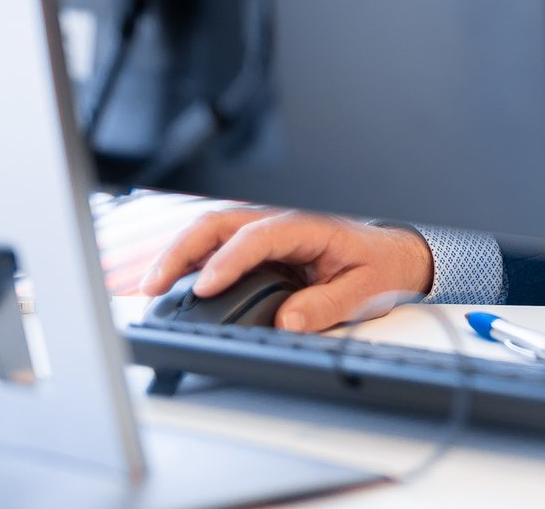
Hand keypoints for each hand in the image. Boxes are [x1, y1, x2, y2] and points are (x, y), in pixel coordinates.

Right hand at [137, 207, 435, 332]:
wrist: (393, 256)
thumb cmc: (379, 267)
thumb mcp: (365, 291)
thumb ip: (327, 305)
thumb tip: (288, 322)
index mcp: (309, 226)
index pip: (258, 236)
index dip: (228, 260)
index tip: (205, 286)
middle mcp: (281, 222)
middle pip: (221, 223)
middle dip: (182, 250)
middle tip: (154, 285)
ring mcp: (267, 232)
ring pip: (212, 232)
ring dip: (178, 254)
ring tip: (150, 287)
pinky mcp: (259, 247)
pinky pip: (218, 246)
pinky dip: (189, 262)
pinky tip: (170, 282)